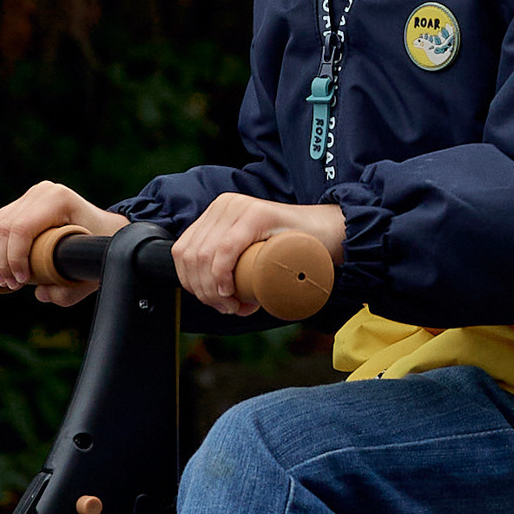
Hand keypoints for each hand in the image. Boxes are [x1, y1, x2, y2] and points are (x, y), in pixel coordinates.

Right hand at [0, 181, 125, 306]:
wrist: (107, 231)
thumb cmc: (101, 248)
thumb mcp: (90, 272)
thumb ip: (68, 291)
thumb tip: (40, 293)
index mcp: (58, 199)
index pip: (22, 228)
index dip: (14, 258)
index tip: (21, 281)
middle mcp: (42, 192)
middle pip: (3, 227)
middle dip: (1, 261)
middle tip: (12, 285)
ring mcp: (30, 196)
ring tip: (5, 280)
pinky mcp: (22, 204)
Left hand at [171, 195, 344, 315]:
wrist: (330, 234)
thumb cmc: (292, 250)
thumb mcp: (250, 252)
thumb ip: (228, 261)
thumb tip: (202, 290)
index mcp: (215, 213)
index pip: (183, 252)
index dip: (192, 285)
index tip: (216, 303)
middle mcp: (222, 205)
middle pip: (191, 257)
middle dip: (204, 293)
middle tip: (230, 309)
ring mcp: (239, 206)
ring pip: (204, 256)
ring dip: (213, 291)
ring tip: (236, 306)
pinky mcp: (256, 214)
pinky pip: (225, 249)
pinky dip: (220, 276)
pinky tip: (230, 292)